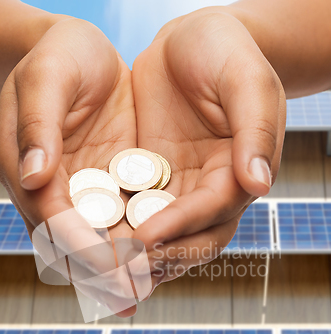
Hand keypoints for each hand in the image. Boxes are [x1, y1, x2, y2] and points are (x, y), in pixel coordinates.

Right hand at [0, 18, 137, 315]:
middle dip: (100, 273)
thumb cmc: (58, 57)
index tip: (110, 271)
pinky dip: (135, 246)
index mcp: (28, 171)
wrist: (80, 53)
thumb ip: (38, 124)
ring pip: (96, 240)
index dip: (81, 247)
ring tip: (138, 296)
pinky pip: (120, 222)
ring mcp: (82, 193)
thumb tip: (34, 176)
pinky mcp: (108, 186)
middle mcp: (53, 192)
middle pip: (73, 242)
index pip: (54, 219)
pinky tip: (154, 265)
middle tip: (128, 299)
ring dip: (116, 271)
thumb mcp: (46, 78)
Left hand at [132, 9, 285, 289]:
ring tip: (104, 275)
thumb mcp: (246, 81)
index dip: (181, 225)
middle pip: (191, 239)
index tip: (146, 237)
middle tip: (122, 272)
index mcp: (239, 173)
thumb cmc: (224, 52)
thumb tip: (258, 184)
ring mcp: (179, 191)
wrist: (190, 42)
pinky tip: (91, 247)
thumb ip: (254, 130)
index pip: (213, 209)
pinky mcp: (150, 185)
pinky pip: (133, 216)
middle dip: (158, 258)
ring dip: (135, 261)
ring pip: (162, 239)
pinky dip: (117, 236)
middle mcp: (210, 191)